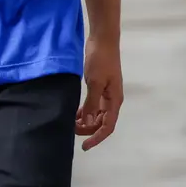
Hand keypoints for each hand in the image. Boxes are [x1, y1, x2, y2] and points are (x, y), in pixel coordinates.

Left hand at [76, 36, 122, 150]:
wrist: (103, 40)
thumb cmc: (101, 60)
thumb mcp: (95, 83)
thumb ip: (91, 103)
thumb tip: (88, 122)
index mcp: (114, 100)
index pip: (107, 126)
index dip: (96, 138)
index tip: (84, 146)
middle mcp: (112, 100)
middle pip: (102, 123)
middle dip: (88, 129)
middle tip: (71, 129)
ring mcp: (106, 94)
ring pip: (97, 115)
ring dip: (86, 121)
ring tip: (71, 122)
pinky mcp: (99, 87)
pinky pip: (93, 105)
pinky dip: (85, 111)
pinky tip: (74, 114)